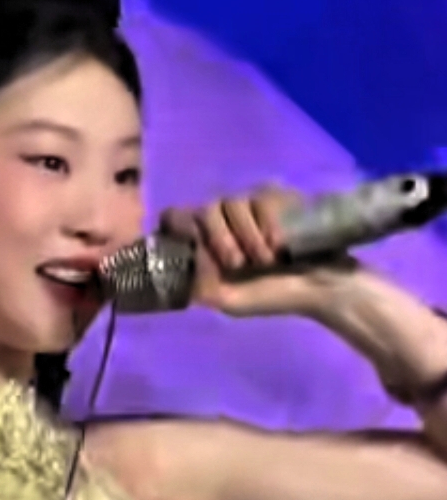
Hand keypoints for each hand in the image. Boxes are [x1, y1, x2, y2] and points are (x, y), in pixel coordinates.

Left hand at [160, 186, 357, 317]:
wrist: (322, 287)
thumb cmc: (275, 297)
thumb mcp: (232, 301)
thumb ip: (202, 287)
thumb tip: (182, 263)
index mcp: (208, 246)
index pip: (176, 218)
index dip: (178, 224)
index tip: (191, 242)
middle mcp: (225, 223)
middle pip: (204, 208)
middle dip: (217, 237)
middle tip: (237, 264)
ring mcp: (250, 208)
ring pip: (230, 202)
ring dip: (246, 235)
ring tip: (266, 260)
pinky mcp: (276, 199)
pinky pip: (259, 198)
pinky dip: (266, 224)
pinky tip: (279, 245)